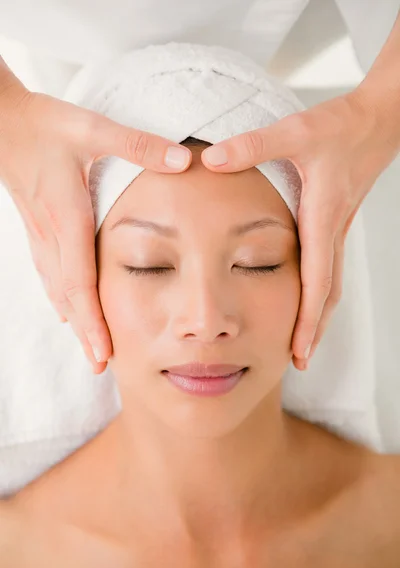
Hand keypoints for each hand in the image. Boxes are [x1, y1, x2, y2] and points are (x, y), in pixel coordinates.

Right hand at [0, 84, 191, 372]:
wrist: (2, 121)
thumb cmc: (46, 125)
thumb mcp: (94, 128)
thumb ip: (139, 145)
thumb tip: (184, 161)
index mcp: (69, 217)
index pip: (80, 281)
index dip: (91, 319)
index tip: (103, 352)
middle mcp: (53, 235)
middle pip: (70, 297)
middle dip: (86, 334)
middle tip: (102, 368)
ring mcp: (42, 235)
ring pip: (58, 290)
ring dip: (75, 322)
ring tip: (91, 351)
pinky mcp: (38, 230)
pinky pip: (50, 275)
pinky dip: (63, 299)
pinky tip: (68, 312)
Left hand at [201, 91, 399, 369]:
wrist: (378, 120)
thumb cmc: (340, 126)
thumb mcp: (294, 132)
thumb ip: (251, 146)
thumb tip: (209, 161)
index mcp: (322, 218)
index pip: (316, 282)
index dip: (307, 319)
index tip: (298, 351)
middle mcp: (333, 232)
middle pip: (327, 295)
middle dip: (314, 331)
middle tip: (299, 361)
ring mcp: (337, 231)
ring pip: (330, 286)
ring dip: (318, 316)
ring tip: (304, 343)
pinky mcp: (335, 223)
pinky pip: (329, 269)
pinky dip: (319, 294)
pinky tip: (306, 301)